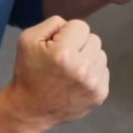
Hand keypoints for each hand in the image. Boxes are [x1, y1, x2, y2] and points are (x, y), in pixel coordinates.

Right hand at [5, 17, 108, 132]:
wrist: (29, 110)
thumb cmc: (28, 72)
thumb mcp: (29, 39)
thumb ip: (54, 23)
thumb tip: (73, 26)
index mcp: (64, 53)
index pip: (81, 25)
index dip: (66, 33)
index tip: (56, 46)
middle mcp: (82, 69)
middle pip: (94, 38)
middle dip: (79, 44)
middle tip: (63, 59)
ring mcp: (93, 84)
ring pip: (100, 54)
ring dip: (87, 57)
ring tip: (70, 69)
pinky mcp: (99, 95)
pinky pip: (103, 70)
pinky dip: (92, 72)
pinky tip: (76, 80)